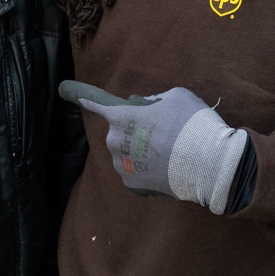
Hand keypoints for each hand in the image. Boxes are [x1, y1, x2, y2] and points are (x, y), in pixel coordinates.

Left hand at [59, 80, 245, 213]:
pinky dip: (147, 171)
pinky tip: (166, 168)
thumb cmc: (193, 124)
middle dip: (135, 131)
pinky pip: (135, 173)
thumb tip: (144, 106)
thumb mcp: (176, 96)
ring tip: (170, 153)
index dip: (83, 95)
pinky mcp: (132, 185)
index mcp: (121, 116)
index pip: (97, 102)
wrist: (209, 164)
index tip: (65, 90)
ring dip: (141, 152)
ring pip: (126, 154)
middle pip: (119, 132)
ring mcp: (122, 165)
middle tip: (163, 133)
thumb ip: (153, 100)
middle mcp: (114, 140)